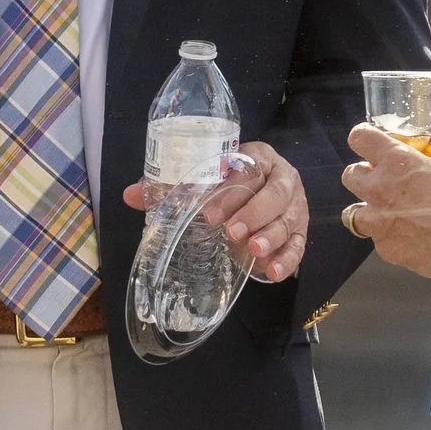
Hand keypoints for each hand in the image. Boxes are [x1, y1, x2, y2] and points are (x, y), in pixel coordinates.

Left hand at [120, 140, 309, 282]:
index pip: (248, 170)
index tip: (209, 213)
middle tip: (230, 233)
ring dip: (270, 236)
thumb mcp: (206, 180)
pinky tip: (272, 272)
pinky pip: (299, 244)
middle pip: (273, 193)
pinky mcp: (301, 229)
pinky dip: (287, 258)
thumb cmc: (229, 183)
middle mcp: (282, 177)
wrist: (265, 185)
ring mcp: (295, 204)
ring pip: (288, 218)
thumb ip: (170, 187)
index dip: (230, 192)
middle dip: (252, 213)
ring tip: (251, 251)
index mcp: (258, 157)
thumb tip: (130, 195)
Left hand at [340, 122, 430, 275]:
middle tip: (379, 182)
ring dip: (367, 212)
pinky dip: (390, 239)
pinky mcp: (386, 248)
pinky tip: (408, 240)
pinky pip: (379, 241)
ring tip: (385, 216)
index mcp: (397, 161)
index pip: (361, 138)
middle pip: (349, 176)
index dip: (363, 138)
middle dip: (362, 177)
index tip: (368, 142)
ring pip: (352, 214)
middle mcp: (379, 188)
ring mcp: (378, 221)